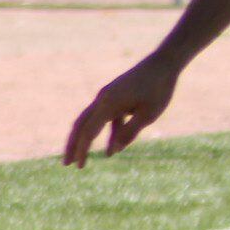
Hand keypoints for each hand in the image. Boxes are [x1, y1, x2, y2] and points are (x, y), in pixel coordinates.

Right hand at [64, 56, 179, 166]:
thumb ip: (130, 132)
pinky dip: (107, 132)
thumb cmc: (158, 89)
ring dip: (86, 139)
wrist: (163, 63)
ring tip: (82, 157)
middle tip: (66, 164)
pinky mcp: (115, 96)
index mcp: (108, 104)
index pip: (88, 132)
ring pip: (90, 121)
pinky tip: (113, 147)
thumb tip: (113, 151)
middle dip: (73, 145)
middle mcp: (103, 99)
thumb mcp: (148, 115)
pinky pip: (106, 117)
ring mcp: (108, 96)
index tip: (78, 166)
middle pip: (81, 125)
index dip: (82, 150)